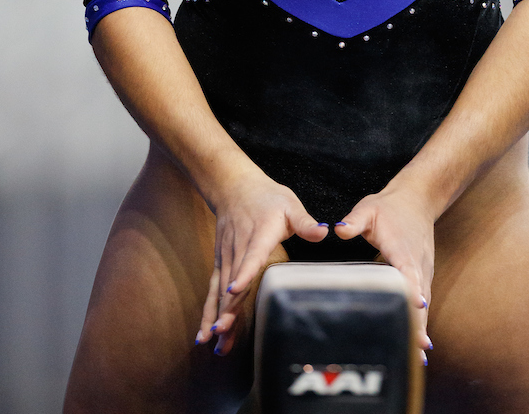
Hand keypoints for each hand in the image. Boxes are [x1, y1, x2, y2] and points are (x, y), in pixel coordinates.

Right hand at [195, 162, 327, 353]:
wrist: (234, 187)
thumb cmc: (267, 197)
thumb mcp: (289, 204)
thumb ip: (305, 222)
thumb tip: (324, 232)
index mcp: (258, 234)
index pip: (251, 255)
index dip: (244, 272)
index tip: (235, 289)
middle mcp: (239, 249)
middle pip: (232, 281)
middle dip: (227, 307)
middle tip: (222, 332)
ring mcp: (227, 258)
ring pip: (220, 290)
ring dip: (217, 316)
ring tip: (215, 342)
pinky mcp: (221, 263)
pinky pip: (213, 290)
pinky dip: (208, 312)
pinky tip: (204, 334)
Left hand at [334, 181, 433, 355]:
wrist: (417, 201)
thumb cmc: (390, 207)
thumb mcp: (370, 208)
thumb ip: (354, 220)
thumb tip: (339, 230)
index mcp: (403, 249)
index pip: (409, 271)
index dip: (412, 289)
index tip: (417, 306)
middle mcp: (418, 265)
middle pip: (420, 297)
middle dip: (419, 322)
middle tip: (418, 349)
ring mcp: (423, 273)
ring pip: (424, 305)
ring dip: (421, 328)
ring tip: (419, 358)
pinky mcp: (422, 279)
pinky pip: (422, 304)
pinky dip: (421, 323)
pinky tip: (418, 346)